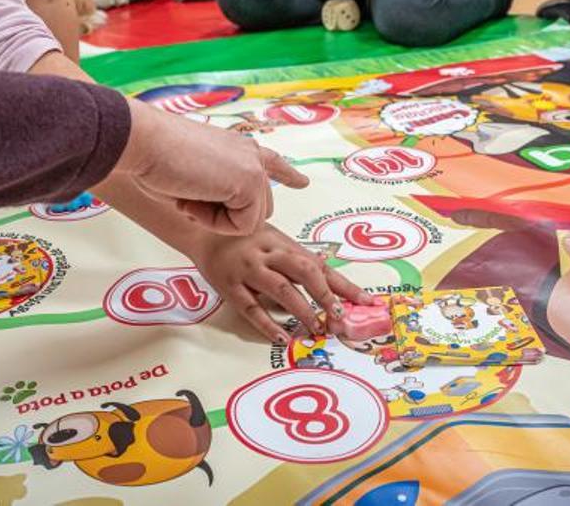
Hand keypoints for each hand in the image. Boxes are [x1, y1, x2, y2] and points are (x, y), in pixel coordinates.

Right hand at [114, 99, 308, 234]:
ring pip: (249, 221)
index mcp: (238, 146)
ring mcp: (254, 168)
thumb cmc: (154, 156)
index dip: (288, 175)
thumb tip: (221, 203)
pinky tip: (193, 197)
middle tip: (189, 196)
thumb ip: (215, 187)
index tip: (302, 183)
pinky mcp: (250, 183)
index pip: (271, 162)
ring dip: (215, 219)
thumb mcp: (191, 172)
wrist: (144, 140)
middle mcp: (251, 154)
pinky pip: (240, 226)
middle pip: (259, 209)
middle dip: (225, 215)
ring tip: (189, 193)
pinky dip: (213, 222)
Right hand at [191, 223, 374, 340]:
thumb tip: (332, 284)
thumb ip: (298, 261)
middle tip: (339, 319)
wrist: (203, 232)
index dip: (344, 285)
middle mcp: (269, 254)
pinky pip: (251, 307)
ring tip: (316, 330)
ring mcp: (249, 269)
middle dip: (325, 296)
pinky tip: (282, 338)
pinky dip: (268, 324)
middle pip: (304, 271)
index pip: (320, 265)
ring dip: (302, 311)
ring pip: (281, 289)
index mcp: (284, 244)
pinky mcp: (230, 285)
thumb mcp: (274, 242)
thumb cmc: (244, 240)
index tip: (366, 302)